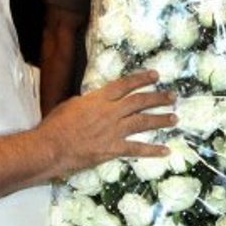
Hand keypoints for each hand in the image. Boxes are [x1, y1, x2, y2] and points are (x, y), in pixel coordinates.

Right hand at [38, 70, 174, 176]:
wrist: (50, 147)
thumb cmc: (55, 126)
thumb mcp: (70, 105)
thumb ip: (88, 102)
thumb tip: (94, 100)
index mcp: (99, 98)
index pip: (125, 85)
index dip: (141, 78)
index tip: (155, 75)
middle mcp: (110, 112)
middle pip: (139, 101)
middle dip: (158, 97)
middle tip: (172, 96)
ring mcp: (113, 130)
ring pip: (143, 122)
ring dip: (160, 119)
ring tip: (174, 118)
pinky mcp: (112, 149)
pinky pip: (136, 149)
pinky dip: (152, 150)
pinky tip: (165, 150)